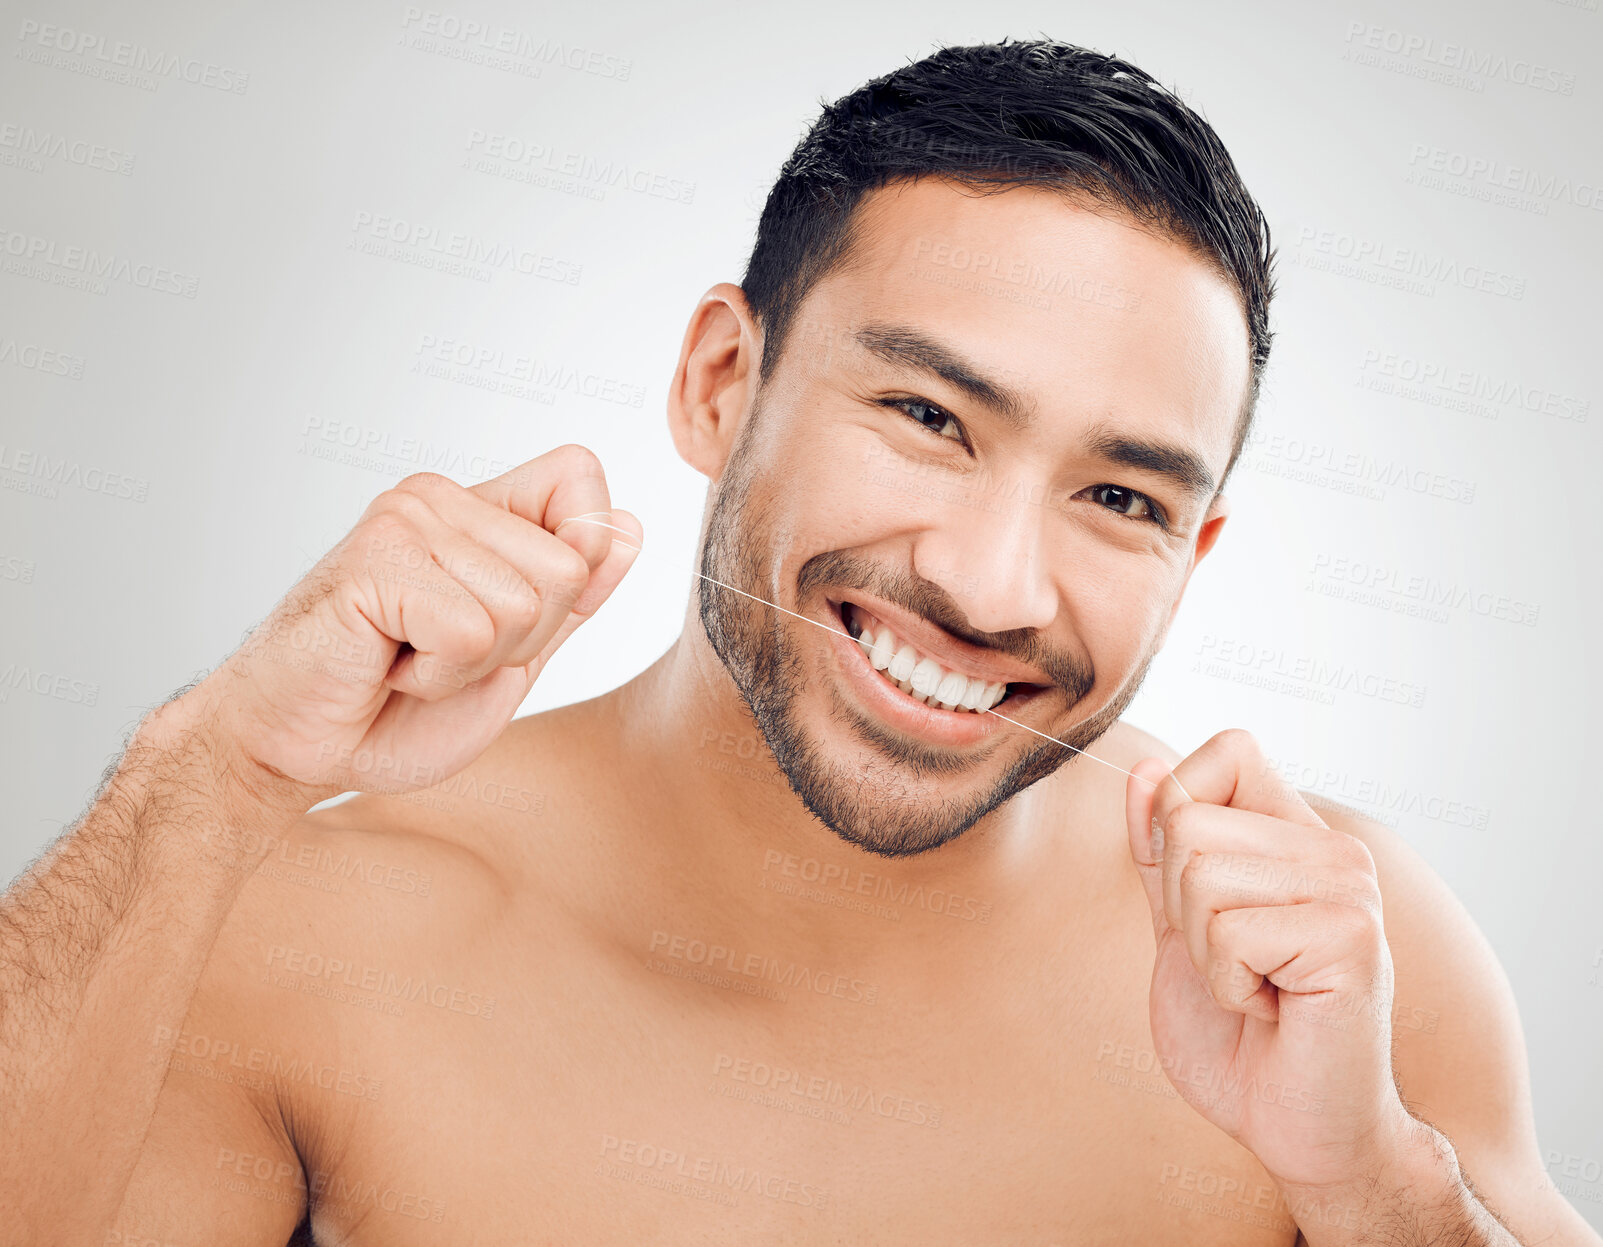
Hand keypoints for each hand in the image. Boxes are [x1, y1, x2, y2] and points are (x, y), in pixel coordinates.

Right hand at [189, 443, 640, 802]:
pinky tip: (386, 667)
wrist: (296, 750)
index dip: (581, 556)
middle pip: (569, 567)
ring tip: (409, 662)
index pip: (580, 478)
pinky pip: (469, 632)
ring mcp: (404, 521)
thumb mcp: (512, 658)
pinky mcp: (374, 561)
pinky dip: (437, 676)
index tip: (514, 618)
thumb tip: (627, 527)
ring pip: (523, 605)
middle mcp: (441, 498)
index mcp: (478, 510)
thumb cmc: (394, 708)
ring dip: (473, 665)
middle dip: (522, 641)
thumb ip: (572, 598)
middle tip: (442, 655)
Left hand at [1124, 728, 1418, 1193]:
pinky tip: (1274, 1011)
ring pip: (1200, 874)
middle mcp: (1334, 852)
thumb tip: (1144, 769)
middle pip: (1189, 820)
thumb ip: (1159, 851)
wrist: (1293, 1128)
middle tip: (1236, 966)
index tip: (1202, 899)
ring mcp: (1350, 892)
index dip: (1182, 813)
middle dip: (1181, 909)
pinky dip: (1230, 986)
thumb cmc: (1240, 1038)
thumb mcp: (1179, 930)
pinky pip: (1230, 932)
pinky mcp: (1351, 940)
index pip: (1230, 750)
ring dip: (1205, 952)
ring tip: (1257, 988)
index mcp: (1298, 838)